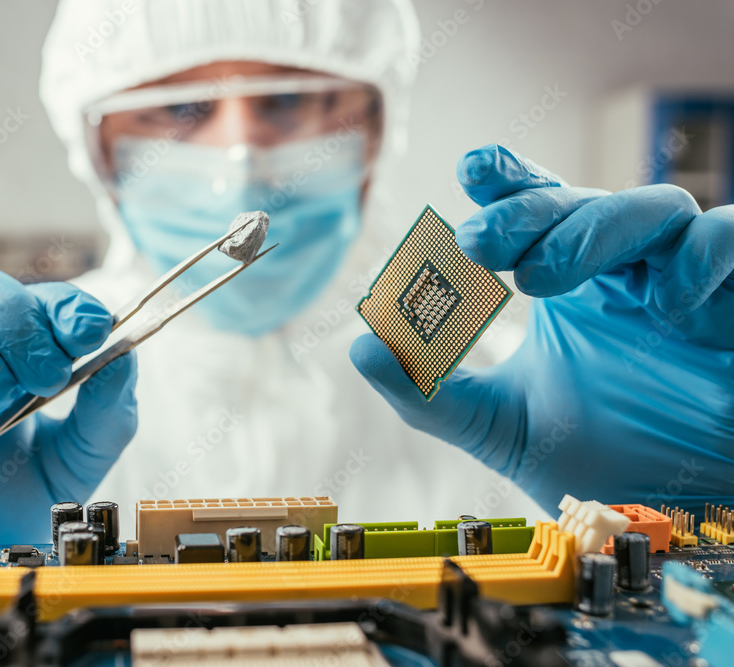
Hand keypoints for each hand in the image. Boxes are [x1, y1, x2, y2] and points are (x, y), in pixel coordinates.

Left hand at [351, 144, 733, 514]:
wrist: (677, 525)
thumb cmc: (602, 461)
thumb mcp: (499, 427)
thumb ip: (429, 392)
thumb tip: (359, 347)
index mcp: (573, 285)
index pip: (540, 208)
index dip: (510, 179)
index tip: (469, 171)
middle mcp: (627, 274)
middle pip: (583, 201)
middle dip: (527, 210)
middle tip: (476, 243)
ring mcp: (686, 284)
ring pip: (655, 207)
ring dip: (592, 229)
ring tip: (540, 280)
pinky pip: (730, 239)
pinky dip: (700, 255)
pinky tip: (664, 305)